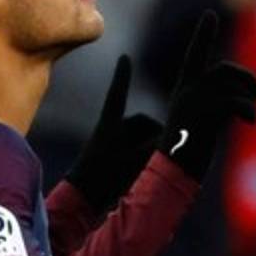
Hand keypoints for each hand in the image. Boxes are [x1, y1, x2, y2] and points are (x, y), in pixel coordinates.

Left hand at [65, 55, 164, 212]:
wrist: (81, 198)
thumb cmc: (104, 177)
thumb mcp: (133, 161)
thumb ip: (155, 148)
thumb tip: (174, 136)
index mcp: (110, 124)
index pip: (118, 94)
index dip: (122, 76)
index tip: (124, 57)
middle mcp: (111, 129)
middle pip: (144, 124)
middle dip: (156, 135)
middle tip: (161, 152)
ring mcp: (112, 144)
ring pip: (142, 138)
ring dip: (151, 148)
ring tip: (151, 165)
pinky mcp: (114, 156)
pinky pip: (136, 149)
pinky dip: (145, 156)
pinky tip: (152, 169)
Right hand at [159, 11, 255, 180]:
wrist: (169, 174)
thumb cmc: (182, 157)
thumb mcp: (199, 127)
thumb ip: (212, 109)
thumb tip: (239, 101)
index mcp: (184, 93)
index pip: (194, 56)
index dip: (203, 35)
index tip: (210, 14)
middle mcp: (187, 93)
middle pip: (221, 70)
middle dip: (243, 77)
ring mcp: (195, 102)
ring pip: (229, 85)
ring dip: (247, 95)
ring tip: (252, 112)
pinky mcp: (205, 114)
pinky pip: (235, 102)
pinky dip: (247, 110)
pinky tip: (249, 121)